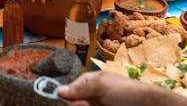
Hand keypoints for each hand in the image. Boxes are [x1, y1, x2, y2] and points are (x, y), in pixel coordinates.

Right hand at [57, 71, 186, 105]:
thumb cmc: (128, 92)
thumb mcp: (103, 84)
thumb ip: (81, 86)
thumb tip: (59, 90)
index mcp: (88, 83)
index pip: (68, 91)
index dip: (65, 97)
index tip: (66, 101)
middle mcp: (90, 97)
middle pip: (72, 103)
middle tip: (88, 105)